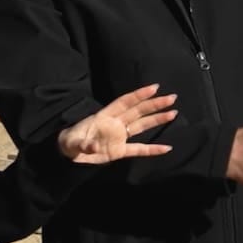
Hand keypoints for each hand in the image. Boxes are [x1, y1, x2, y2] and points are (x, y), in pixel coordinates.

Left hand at [56, 84, 176, 163]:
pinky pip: (139, 149)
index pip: (124, 103)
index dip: (139, 95)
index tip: (154, 88)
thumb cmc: (70, 142)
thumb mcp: (72, 143)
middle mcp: (115, 124)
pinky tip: (166, 147)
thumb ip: (83, 144)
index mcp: (104, 117)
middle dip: (154, 104)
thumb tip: (93, 146)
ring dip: (157, 119)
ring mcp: (119, 137)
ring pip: (141, 126)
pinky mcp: (120, 151)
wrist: (69, 154)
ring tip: (173, 112)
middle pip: (138, 111)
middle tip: (171, 97)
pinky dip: (152, 149)